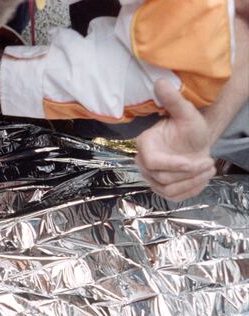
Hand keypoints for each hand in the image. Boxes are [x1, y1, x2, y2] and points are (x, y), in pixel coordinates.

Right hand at [136, 79, 215, 201]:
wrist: (195, 141)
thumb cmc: (190, 127)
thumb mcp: (186, 113)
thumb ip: (173, 100)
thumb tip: (161, 81)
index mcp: (145, 145)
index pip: (153, 163)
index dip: (174, 165)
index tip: (195, 161)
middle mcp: (143, 163)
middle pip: (162, 178)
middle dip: (189, 173)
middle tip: (210, 162)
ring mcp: (151, 177)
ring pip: (167, 189)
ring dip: (193, 182)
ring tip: (209, 169)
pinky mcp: (161, 187)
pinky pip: (173, 197)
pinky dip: (191, 190)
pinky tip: (203, 178)